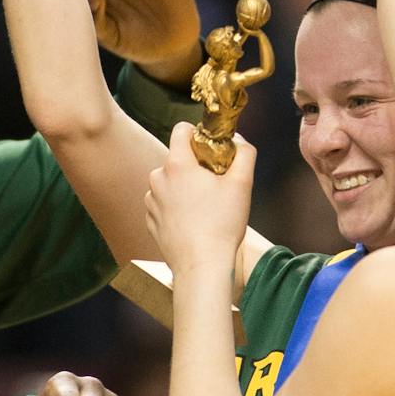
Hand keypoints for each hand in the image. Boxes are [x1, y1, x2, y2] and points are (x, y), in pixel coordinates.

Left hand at [146, 122, 255, 284]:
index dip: (199, 134)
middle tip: (215, 185)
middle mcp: (157, 178)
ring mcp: (150, 200)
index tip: (213, 150)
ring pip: (169, 182)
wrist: (201, 266)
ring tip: (205, 208)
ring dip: (184, 187)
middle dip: (195, 165)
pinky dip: (176, 206)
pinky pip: (163, 203)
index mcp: (177, 164)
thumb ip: (244, 153)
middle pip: (177, 158)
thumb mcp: (242, 184)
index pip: (181, 129)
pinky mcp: (150, 219)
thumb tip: (240, 140)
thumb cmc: (222, 225)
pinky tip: (193, 222)